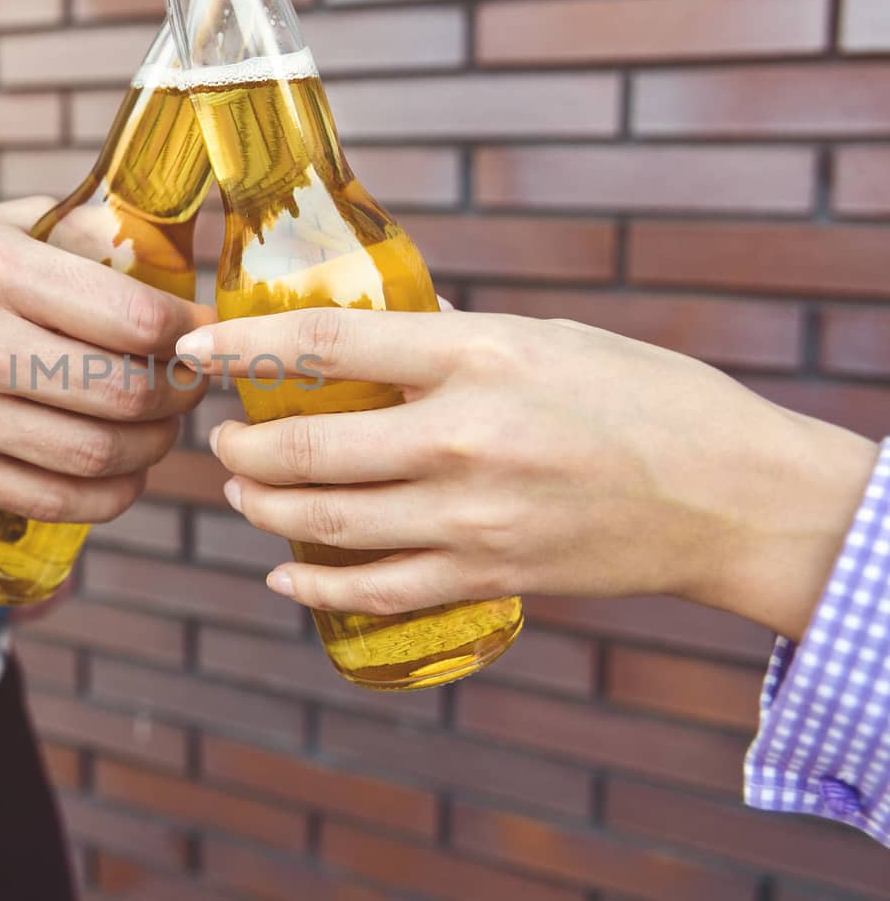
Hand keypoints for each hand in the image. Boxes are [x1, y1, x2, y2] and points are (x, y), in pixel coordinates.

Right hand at [0, 197, 211, 523]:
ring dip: (151, 450)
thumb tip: (173, 255)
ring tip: (159, 430)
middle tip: (188, 388)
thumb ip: (78, 234)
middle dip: (177, 398)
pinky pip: (48, 499)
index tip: (201, 336)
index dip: (186, 335)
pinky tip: (123, 475)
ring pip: (91, 455)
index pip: (129, 317)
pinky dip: (106, 496)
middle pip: (120, 395)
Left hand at [177, 308, 878, 640]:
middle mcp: (463, 437)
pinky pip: (373, 590)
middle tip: (222, 440)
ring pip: (326, 523)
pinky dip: (314, 585)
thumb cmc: (641, 395)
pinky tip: (283, 574)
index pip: (326, 344)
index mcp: (476, 355)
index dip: (242, 346)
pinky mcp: (485, 575)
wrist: (728, 496)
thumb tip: (372, 329)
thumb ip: (449, 336)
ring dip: (264, 510)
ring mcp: (471, 517)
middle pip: (307, 448)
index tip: (192, 347)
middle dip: (242, 449)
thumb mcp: (542, 337)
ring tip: (245, 493)